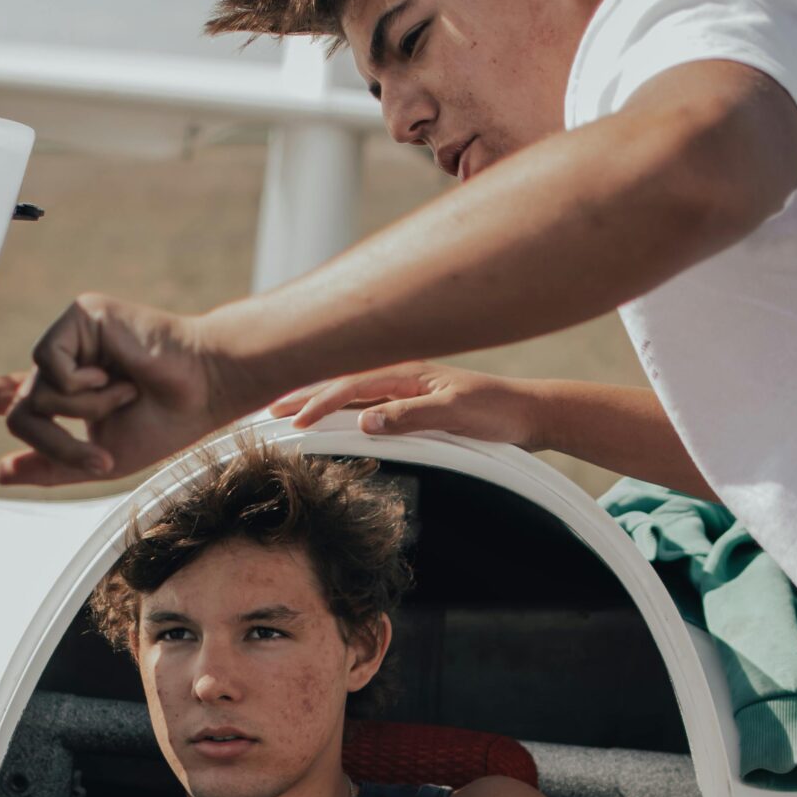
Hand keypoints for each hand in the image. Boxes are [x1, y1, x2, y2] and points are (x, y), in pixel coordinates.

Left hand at [0, 295, 237, 487]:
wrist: (202, 389)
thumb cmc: (164, 421)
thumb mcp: (103, 458)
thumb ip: (51, 466)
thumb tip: (0, 473)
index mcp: (69, 394)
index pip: (11, 397)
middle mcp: (65, 364)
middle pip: (22, 412)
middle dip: (57, 444)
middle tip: (100, 459)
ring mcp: (70, 338)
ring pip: (34, 393)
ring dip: (79, 412)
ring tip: (122, 398)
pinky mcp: (78, 317)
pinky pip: (49, 365)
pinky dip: (81, 386)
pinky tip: (113, 375)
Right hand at [271, 363, 540, 448]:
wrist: (530, 414)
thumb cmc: (497, 414)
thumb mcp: (455, 416)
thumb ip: (410, 416)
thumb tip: (364, 422)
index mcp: (408, 372)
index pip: (351, 386)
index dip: (319, 404)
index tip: (292, 423)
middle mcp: (402, 376)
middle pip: (341, 383)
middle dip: (303, 394)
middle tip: (266, 409)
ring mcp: (406, 389)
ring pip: (350, 393)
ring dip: (317, 401)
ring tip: (285, 411)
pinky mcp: (413, 404)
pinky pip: (366, 404)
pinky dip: (340, 411)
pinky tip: (329, 419)